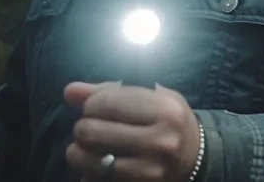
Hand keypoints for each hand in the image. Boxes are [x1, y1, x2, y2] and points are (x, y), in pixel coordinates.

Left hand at [64, 81, 200, 181]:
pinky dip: (89, 173)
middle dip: (82, 127)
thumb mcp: (151, 97)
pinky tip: (98, 165)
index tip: (94, 107)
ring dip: (79, 153)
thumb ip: (110, 91)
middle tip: (89, 127)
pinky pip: (96, 180)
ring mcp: (150, 169)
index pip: (107, 102)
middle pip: (92, 132)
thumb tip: (70, 91)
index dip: (91, 104)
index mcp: (166, 110)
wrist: (194, 158)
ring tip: (86, 147)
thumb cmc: (168, 120)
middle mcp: (161, 140)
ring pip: (90, 161)